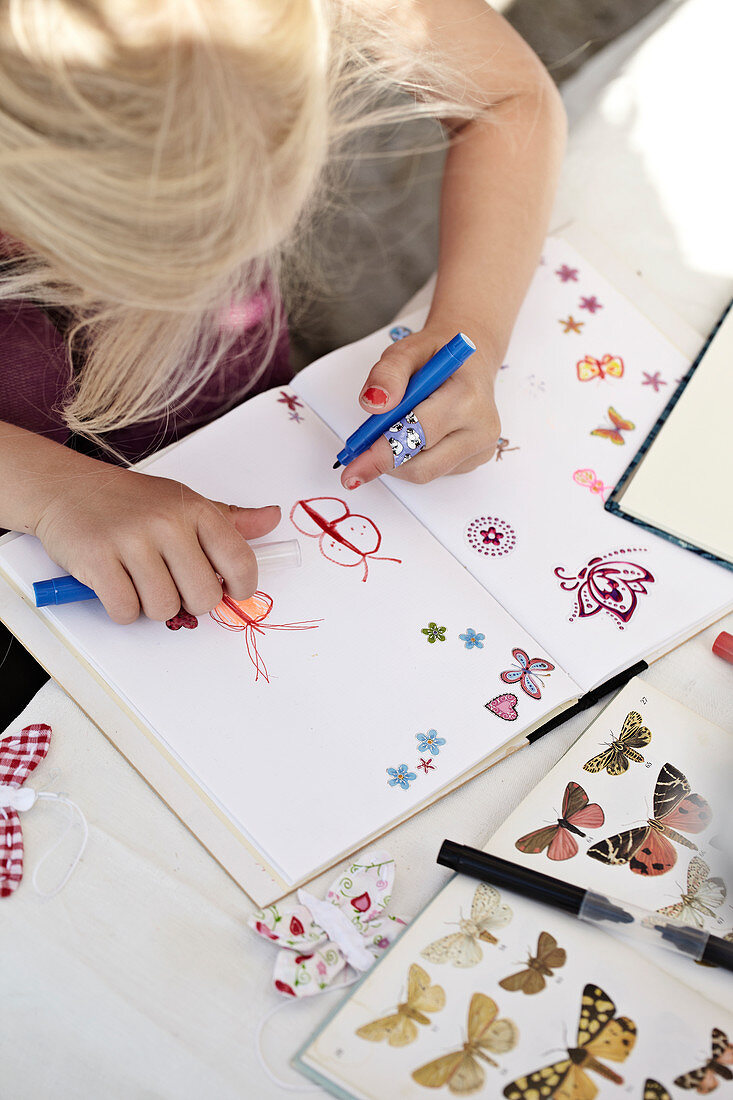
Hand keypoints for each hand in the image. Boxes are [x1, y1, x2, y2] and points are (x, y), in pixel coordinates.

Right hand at [33, 458, 279, 624]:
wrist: (67, 487)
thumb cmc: (131, 501)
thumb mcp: (184, 501)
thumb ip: (230, 518)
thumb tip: (273, 518)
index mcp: (196, 509)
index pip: (239, 562)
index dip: (241, 589)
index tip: (232, 593)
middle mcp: (167, 522)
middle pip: (203, 597)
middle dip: (190, 603)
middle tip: (173, 586)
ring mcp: (131, 539)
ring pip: (163, 608)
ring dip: (152, 607)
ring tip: (140, 582)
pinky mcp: (96, 558)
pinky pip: (125, 611)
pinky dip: (122, 610)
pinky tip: (117, 586)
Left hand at [339, 325, 501, 488]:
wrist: (469, 362)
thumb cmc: (436, 357)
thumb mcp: (407, 350)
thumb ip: (387, 373)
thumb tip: (373, 403)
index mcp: (468, 398)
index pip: (418, 434)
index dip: (381, 452)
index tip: (354, 466)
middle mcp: (482, 428)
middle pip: (421, 466)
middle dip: (385, 461)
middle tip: (360, 455)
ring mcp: (482, 449)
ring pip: (425, 473)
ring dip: (398, 459)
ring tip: (392, 430)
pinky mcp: (474, 462)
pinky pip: (434, 471)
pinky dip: (414, 458)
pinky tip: (415, 434)